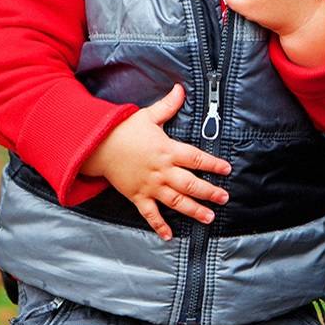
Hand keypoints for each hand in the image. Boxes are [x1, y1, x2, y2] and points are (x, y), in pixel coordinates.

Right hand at [80, 82, 230, 239]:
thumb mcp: (148, 116)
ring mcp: (150, 185)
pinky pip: (150, 214)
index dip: (213, 164)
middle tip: (224, 198)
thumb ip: (168, 105)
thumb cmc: (124, 131)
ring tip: (209, 217)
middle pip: (191, 183)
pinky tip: (169, 235)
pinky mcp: (138, 196)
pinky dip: (160, 226)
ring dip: (194, 210)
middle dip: (210, 192)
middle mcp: (162, 170)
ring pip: (176, 201)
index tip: (226, 169)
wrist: (98, 146)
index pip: (196, 158)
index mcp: (167, 150)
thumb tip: (180, 89)